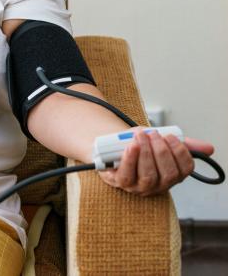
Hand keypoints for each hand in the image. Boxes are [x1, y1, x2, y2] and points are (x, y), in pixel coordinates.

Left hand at [98, 127, 213, 196]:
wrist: (113, 144)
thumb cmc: (140, 144)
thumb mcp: (160, 140)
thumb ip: (182, 143)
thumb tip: (209, 148)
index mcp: (172, 174)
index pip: (185, 169)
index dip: (180, 153)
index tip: (170, 137)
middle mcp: (158, 185)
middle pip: (168, 174)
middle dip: (162, 151)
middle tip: (153, 134)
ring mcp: (139, 187)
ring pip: (149, 176)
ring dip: (146, 153)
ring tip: (141, 135)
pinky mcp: (121, 183)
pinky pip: (127, 175)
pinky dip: (130, 159)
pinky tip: (131, 146)